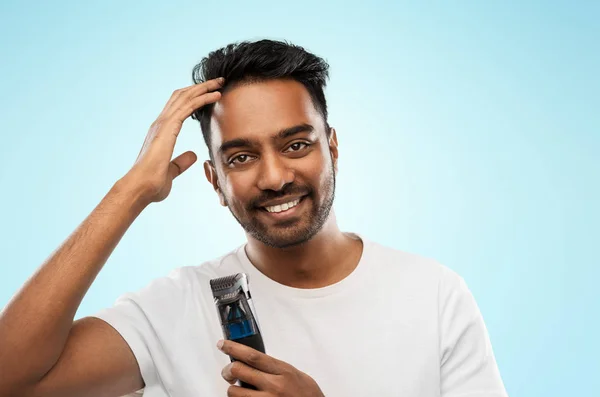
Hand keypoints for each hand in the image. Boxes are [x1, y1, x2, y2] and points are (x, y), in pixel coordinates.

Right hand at [121, 77, 224, 204]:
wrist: (140, 188)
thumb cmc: (152, 184)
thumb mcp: (171, 171)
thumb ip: (181, 162)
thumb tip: (192, 155)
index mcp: (161, 132)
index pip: (178, 107)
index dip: (193, 98)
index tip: (209, 94)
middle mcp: (160, 123)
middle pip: (181, 96)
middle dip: (200, 87)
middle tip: (217, 82)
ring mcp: (163, 124)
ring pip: (185, 97)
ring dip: (204, 88)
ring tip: (219, 82)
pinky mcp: (168, 128)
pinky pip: (188, 107)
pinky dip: (203, 98)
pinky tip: (216, 95)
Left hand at [218, 340, 324, 396]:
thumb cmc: (309, 396)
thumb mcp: (296, 375)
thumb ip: (276, 368)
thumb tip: (257, 361)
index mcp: (283, 372)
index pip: (252, 356)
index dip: (234, 348)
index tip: (224, 344)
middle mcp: (274, 386)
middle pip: (239, 370)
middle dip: (228, 369)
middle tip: (228, 370)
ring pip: (235, 391)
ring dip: (233, 388)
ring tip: (239, 388)